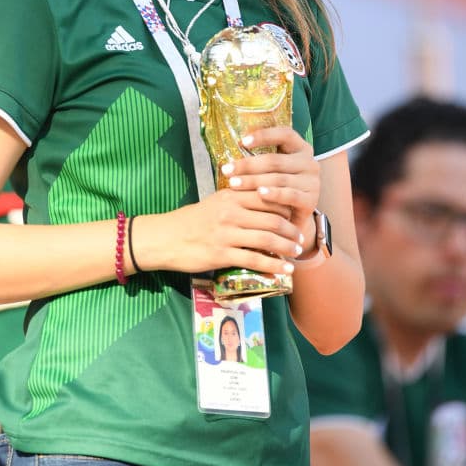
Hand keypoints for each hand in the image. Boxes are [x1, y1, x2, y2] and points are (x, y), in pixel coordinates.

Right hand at [164, 179, 304, 277]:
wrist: (165, 238)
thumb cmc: (191, 220)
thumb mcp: (214, 202)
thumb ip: (237, 200)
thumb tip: (263, 202)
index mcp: (230, 196)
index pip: (267, 197)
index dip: (286, 207)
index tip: (296, 215)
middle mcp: (231, 212)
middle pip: (272, 219)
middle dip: (291, 230)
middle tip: (300, 237)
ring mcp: (227, 234)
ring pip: (267, 240)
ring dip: (286, 247)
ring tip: (295, 252)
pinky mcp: (222, 254)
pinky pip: (254, 260)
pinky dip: (273, 265)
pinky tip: (283, 269)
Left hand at [224, 126, 319, 235]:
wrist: (292, 218)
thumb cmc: (276, 188)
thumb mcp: (271, 170)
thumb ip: (260, 157)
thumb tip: (234, 144)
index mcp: (300, 148)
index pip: (284, 134)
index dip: (264, 135)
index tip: (242, 141)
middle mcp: (309, 162)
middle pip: (276, 160)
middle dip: (248, 165)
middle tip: (226, 170)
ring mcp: (312, 181)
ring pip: (279, 178)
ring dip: (253, 181)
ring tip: (233, 184)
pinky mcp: (311, 200)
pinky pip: (290, 195)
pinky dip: (274, 194)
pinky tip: (259, 194)